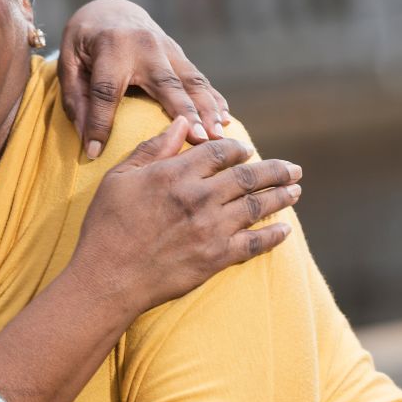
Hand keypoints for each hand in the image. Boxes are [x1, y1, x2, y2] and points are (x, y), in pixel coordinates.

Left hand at [57, 0, 228, 158]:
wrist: (109, 10)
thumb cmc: (84, 43)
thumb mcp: (68, 64)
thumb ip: (75, 99)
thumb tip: (86, 137)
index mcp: (110, 47)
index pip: (105, 91)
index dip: (99, 123)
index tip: (95, 152)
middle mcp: (143, 45)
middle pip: (165, 83)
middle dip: (184, 112)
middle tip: (200, 141)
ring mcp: (166, 47)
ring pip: (191, 80)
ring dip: (207, 108)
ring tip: (219, 135)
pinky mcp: (178, 53)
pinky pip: (198, 77)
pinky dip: (213, 97)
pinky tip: (225, 117)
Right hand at [69, 116, 300, 315]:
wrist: (108, 278)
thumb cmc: (107, 226)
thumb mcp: (119, 178)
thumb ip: (153, 149)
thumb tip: (182, 123)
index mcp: (174, 174)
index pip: (219, 152)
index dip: (237, 148)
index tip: (245, 150)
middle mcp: (199, 198)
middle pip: (248, 177)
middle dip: (274, 170)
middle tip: (292, 168)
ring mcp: (211, 229)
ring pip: (257, 206)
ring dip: (280, 196)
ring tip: (295, 190)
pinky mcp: (217, 257)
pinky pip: (255, 243)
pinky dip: (274, 235)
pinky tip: (285, 229)